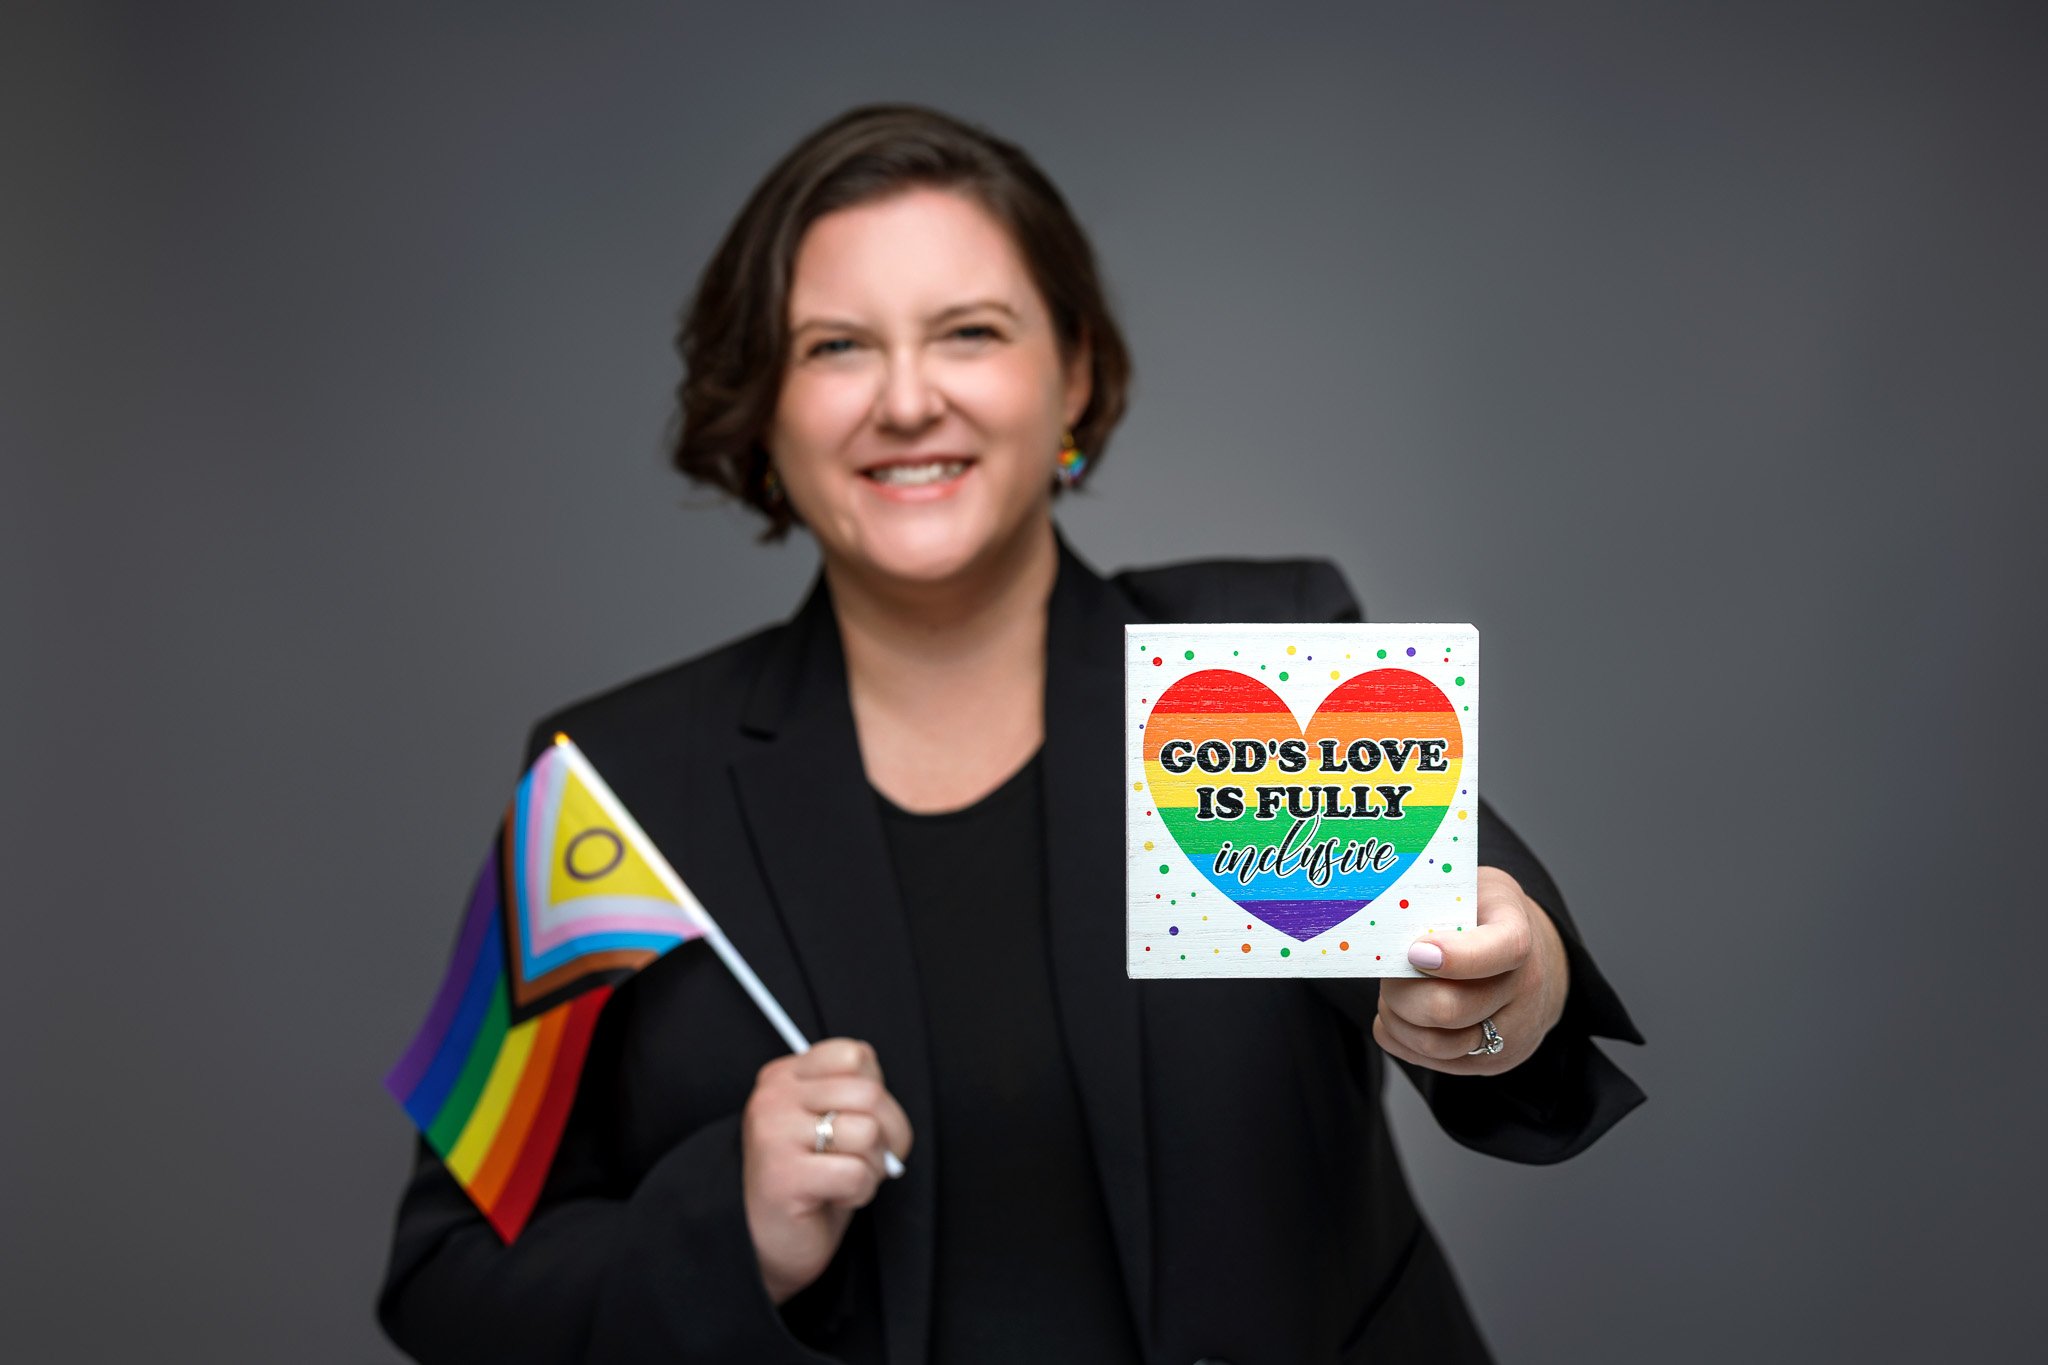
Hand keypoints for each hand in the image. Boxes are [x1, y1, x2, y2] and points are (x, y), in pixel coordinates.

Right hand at [741, 1038, 914, 1304]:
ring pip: (867, 1132)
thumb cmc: (809, 1182)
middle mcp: (773, 1096)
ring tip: (846, 1180)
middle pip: (870, 1093)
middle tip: (869, 1160)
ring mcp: (773, 1134)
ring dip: (873, 1167)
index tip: (864, 1122)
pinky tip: (834, 1198)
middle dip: (889, 1134)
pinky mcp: (783, 1176)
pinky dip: (860, 1192)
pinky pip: (856, 1173)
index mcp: (784, 1075)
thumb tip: (889, 1108)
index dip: (877, 1093)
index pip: (855, 1055)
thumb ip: (853, 1097)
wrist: (768, 1243)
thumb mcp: (828, 1122)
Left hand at [1372, 866, 1570, 1076]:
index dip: (1455, 956)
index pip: (1501, 950)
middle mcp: (1525, 987)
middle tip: (1388, 972)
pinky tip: (1400, 1015)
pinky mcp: (1495, 1061)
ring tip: (1392, 993)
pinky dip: (1402, 1038)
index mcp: (1518, 932)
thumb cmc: (1483, 918)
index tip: (1415, 951)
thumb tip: (1384, 917)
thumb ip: (1435, 901)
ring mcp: (1514, 1031)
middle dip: (1401, 991)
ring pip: (1434, 1043)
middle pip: (1448, 1008)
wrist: (1532, 961)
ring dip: (1398, 1018)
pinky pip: (1431, 1061)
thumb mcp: (1469, 889)